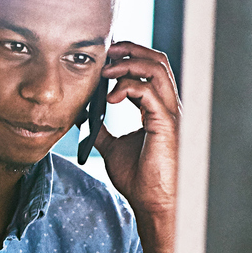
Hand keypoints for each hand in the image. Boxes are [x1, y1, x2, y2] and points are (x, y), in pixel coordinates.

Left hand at [93, 41, 180, 224]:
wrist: (152, 203)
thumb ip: (100, 129)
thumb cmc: (139, 179)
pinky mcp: (165, 122)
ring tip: (105, 70)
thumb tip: (81, 116)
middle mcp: (167, 106)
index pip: (149, 69)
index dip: (127, 57)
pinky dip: (127, 86)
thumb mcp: (112, 148)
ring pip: (156, 67)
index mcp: (158, 108)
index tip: (104, 57)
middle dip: (130, 50)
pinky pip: (148, 90)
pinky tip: (111, 97)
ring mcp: (169, 112)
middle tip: (105, 52)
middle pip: (156, 60)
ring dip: (128, 63)